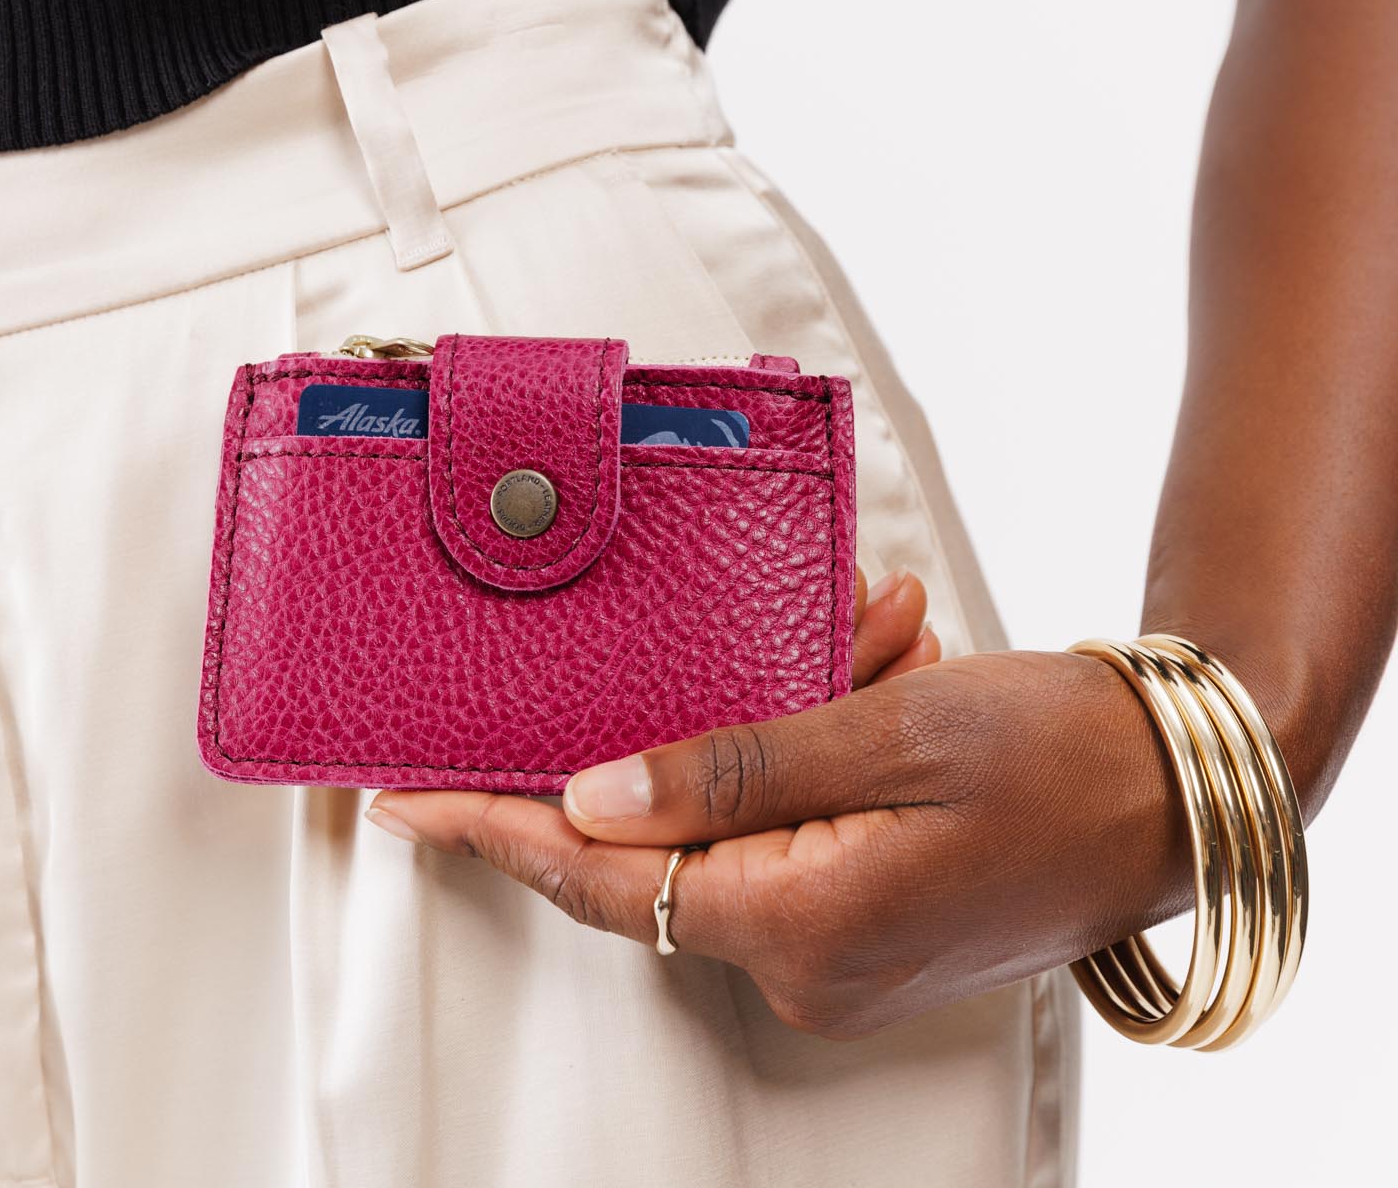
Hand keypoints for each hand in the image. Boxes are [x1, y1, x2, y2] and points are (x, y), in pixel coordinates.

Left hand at [367, 570, 1191, 1039]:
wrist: (1184, 789)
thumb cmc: (1060, 754)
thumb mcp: (888, 732)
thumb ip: (729, 768)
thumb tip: (593, 797)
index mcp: (803, 922)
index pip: (603, 878)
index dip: (497, 829)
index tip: (409, 797)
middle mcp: (810, 958)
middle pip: (683, 836)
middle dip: (708, 721)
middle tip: (823, 636)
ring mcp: (843, 946)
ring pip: (753, 814)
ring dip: (793, 718)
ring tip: (886, 640)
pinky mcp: (871, 917)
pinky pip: (803, 822)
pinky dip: (828, 746)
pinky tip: (891, 673)